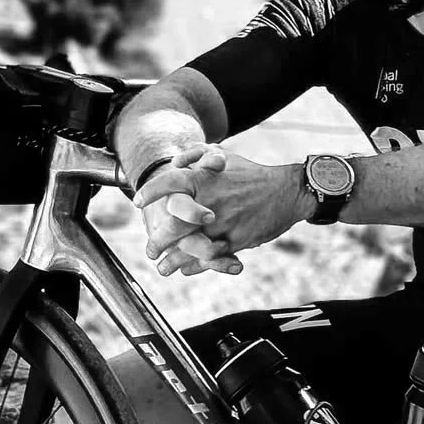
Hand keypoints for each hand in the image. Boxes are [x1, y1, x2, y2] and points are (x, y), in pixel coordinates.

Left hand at [134, 145, 242, 277]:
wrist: (286, 192)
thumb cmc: (251, 173)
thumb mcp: (224, 155)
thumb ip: (197, 154)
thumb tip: (174, 162)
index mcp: (205, 178)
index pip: (169, 183)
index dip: (150, 192)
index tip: (137, 202)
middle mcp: (210, 202)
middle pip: (173, 225)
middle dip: (158, 240)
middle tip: (150, 249)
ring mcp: (223, 224)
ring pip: (190, 247)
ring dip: (172, 260)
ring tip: (162, 266)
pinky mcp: (236, 241)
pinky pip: (209, 258)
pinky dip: (195, 265)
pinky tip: (186, 269)